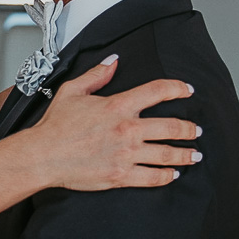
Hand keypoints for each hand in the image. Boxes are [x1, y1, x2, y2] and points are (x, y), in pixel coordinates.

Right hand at [30, 57, 200, 189]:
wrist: (42, 155)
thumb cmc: (55, 125)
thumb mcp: (72, 91)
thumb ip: (97, 74)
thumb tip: (114, 61)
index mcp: (117, 106)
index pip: (157, 91)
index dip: (177, 88)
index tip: (188, 90)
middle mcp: (127, 130)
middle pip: (172, 127)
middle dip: (190, 129)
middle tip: (196, 130)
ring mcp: (126, 154)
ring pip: (168, 154)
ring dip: (186, 153)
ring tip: (195, 154)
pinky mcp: (121, 175)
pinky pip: (153, 177)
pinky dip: (167, 176)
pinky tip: (173, 173)